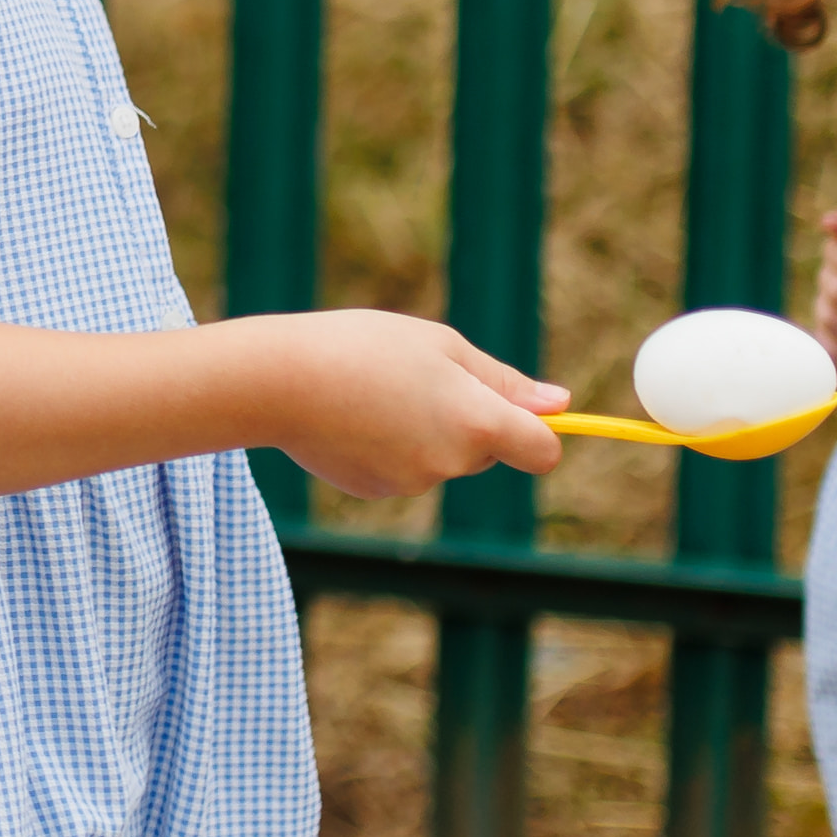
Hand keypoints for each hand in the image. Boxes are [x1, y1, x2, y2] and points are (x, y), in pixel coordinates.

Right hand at [253, 311, 566, 500]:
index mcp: (478, 423)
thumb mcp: (440, 346)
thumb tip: (560, 405)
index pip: (543, 452)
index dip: (539, 433)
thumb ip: (503, 381)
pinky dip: (388, 446)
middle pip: (485, 449)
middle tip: (417, 377)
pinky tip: (353, 416)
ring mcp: (412, 482)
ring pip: (440, 457)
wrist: (276, 381)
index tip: (522, 411)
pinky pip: (402, 468)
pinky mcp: (375, 490)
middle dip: (467, 420)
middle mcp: (452, 463)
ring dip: (423, 430)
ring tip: (373, 391)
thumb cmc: (363, 348)